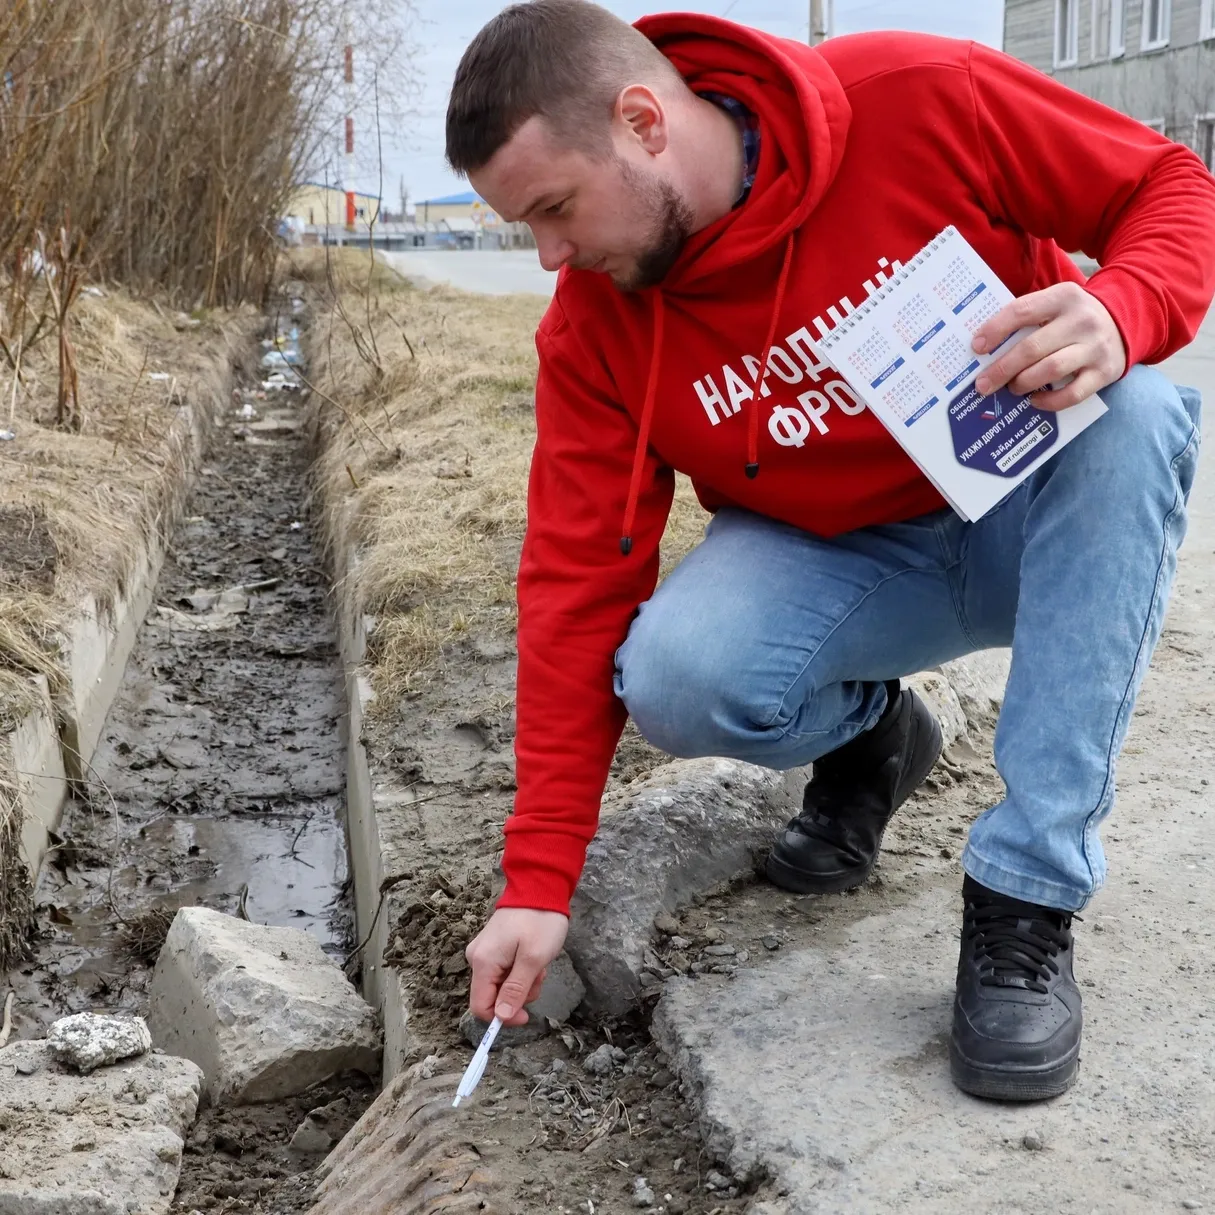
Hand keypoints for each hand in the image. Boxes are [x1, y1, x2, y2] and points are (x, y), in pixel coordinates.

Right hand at [465, 906, 568, 1025]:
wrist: (540, 887)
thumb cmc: (539, 921)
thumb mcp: (533, 959)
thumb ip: (515, 990)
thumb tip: (500, 1017)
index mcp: (483, 962)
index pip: (481, 1007)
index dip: (503, 1018)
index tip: (527, 1015)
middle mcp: (476, 959)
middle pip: (493, 996)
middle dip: (519, 994)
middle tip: (538, 974)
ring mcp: (484, 952)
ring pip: (502, 985)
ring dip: (524, 981)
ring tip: (538, 961)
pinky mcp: (493, 948)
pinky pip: (505, 971)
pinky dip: (521, 970)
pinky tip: (533, 955)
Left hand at [972, 281, 1126, 410]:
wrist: (1125, 322)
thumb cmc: (1073, 319)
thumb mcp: (1055, 305)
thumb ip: (1027, 319)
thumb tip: (984, 348)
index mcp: (1063, 297)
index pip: (1021, 311)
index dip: (995, 330)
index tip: (977, 348)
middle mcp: (1081, 320)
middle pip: (1032, 348)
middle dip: (1001, 369)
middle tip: (983, 384)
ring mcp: (1095, 347)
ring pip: (1050, 370)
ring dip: (1023, 383)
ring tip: (1012, 388)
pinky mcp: (1105, 372)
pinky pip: (1072, 394)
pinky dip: (1049, 401)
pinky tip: (1035, 400)